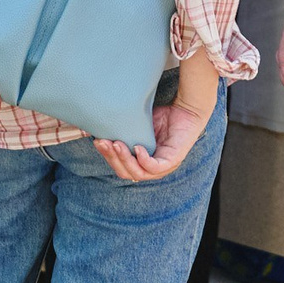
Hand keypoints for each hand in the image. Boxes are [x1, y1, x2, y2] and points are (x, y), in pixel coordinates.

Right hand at [97, 89, 214, 182]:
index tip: (96, 141)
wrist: (187, 109)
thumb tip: (96, 128)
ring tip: (115, 144)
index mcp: (142, 163)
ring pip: (138, 173)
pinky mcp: (173, 160)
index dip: (107, 157)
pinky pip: (154, 167)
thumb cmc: (163, 116)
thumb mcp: (138, 126)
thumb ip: (123, 131)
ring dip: (124, 159)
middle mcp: (152, 169)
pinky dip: (143, 160)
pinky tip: (137, 148)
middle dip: (112, 158)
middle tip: (102, 142)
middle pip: (126, 173)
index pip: (121, 168)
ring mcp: (163, 167)